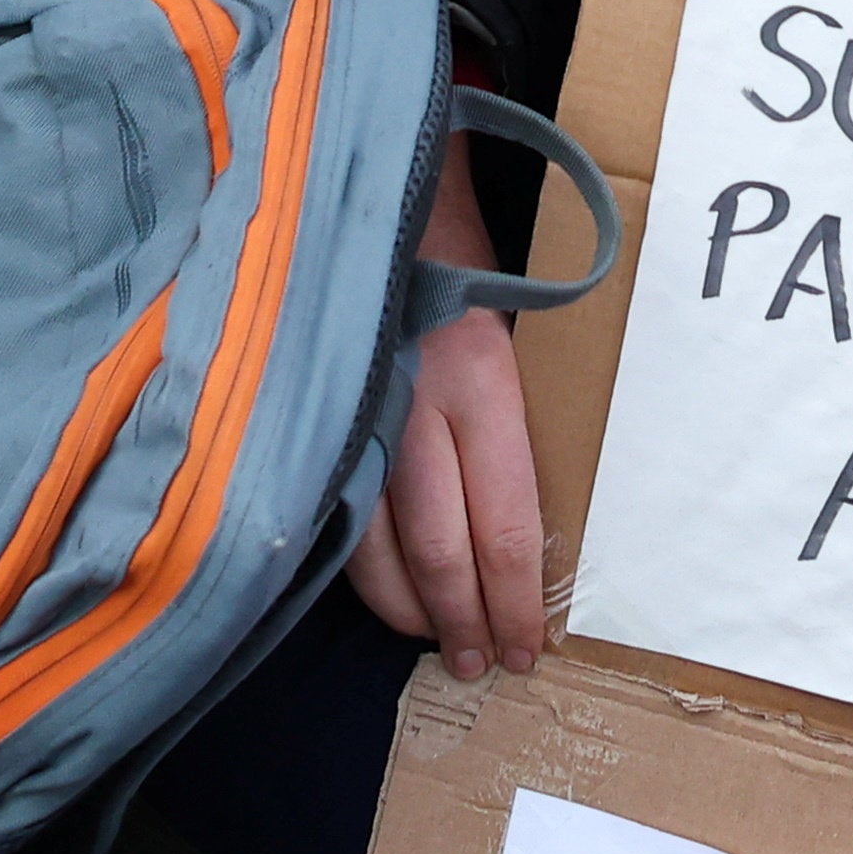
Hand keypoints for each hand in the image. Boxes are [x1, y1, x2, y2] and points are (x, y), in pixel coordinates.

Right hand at [351, 173, 560, 676]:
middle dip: (463, 622)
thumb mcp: (515, 331)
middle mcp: (416, 408)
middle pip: (440, 552)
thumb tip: (534, 527)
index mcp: (481, 386)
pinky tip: (380, 590)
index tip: (527, 648)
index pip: (506, 528)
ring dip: (407, 610)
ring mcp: (357, 415)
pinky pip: (335, 513)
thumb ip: (515, 422)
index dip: (516, 602)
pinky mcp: (318, 416)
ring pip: (376, 547)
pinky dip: (359, 565)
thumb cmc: (464, 259)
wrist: (376, 188)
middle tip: (478, 665)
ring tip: (433, 643)